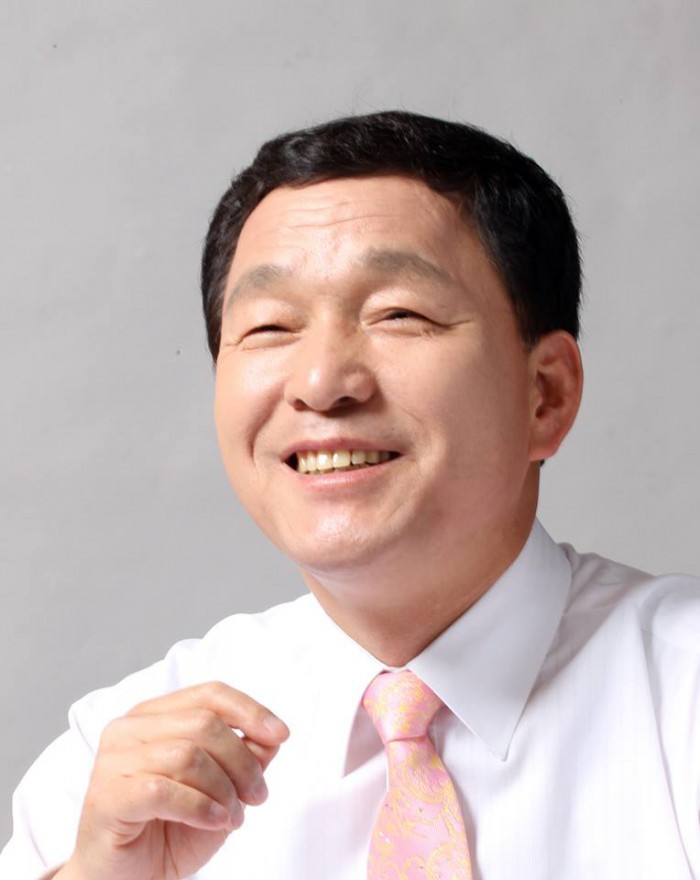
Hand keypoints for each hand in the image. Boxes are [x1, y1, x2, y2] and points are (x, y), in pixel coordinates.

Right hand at [58, 681, 289, 879]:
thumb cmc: (170, 831)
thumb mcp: (220, 791)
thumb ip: (243, 758)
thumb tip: (272, 735)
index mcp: (154, 715)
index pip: (209, 694)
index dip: (250, 710)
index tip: (281, 734)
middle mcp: (129, 729)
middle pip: (204, 723)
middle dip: (242, 760)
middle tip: (257, 795)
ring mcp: (112, 761)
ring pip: (187, 755)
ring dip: (223, 789)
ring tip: (233, 817)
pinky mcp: (107, 797)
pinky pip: (164, 790)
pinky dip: (201, 807)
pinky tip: (215, 821)